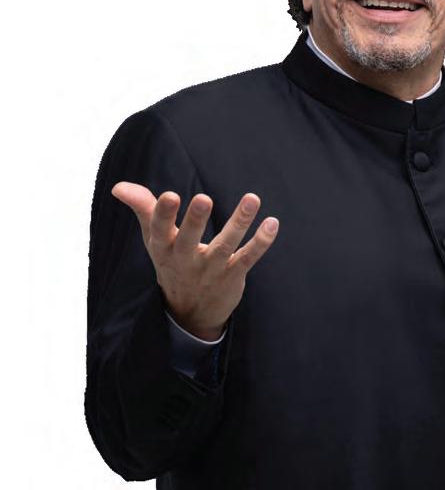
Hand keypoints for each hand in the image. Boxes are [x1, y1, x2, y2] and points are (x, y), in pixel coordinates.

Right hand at [111, 182, 278, 340]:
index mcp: (163, 248)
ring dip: (239, 222)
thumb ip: (143, 208)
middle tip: (204, 198)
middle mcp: (185, 259)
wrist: (189, 312)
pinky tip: (272, 222)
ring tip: (252, 198)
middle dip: (195, 220)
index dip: (163, 213)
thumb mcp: (154, 239)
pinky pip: (248, 258)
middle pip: (188, 239)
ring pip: (225, 245)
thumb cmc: (171, 261)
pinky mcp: (232, 276)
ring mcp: (210, 269)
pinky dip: (261, 242)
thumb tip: (118, 187)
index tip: (170, 195)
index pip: (159, 230)